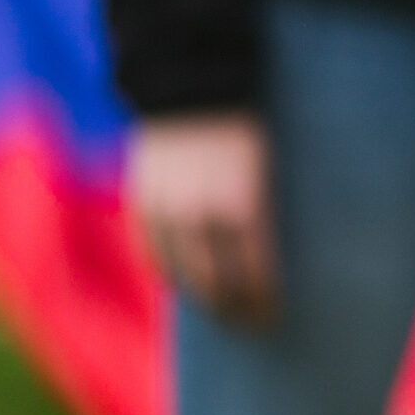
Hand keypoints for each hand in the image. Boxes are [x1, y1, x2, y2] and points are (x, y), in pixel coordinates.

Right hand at [129, 113, 280, 330]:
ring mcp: (164, 210)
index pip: (254, 273)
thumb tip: (274, 258)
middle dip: (236, 310)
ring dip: (202, 300)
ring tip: (221, 314)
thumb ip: (265, 213)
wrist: (192, 87)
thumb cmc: (247, 127)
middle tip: (251, 327)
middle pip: (217, 283)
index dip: (263, 302)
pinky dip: (168, 274)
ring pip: (181, 275)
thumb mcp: (270, 169)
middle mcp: (200, 214)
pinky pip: (151, 253)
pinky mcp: (140, 202)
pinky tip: (183, 286)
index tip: (273, 317)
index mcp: (242, 206)